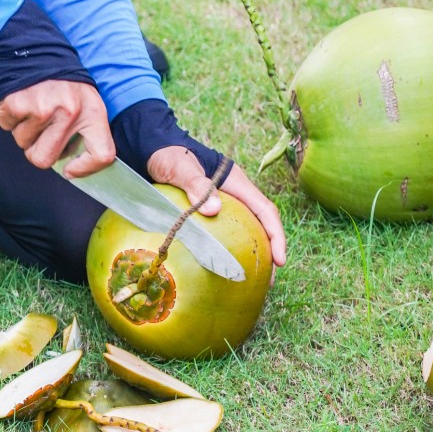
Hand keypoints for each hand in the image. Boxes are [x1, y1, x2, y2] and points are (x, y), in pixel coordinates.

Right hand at [0, 80, 114, 175]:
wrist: (37, 48)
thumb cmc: (64, 82)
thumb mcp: (86, 101)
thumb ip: (84, 131)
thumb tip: (69, 165)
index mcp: (93, 112)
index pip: (102, 154)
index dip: (85, 169)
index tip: (70, 169)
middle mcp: (69, 112)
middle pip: (44, 159)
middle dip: (37, 151)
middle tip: (41, 132)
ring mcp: (41, 108)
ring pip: (22, 143)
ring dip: (23, 130)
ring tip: (33, 107)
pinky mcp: (17, 103)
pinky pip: (6, 126)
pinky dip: (9, 117)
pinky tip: (21, 101)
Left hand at [146, 147, 285, 272]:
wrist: (153, 150)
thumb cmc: (168, 156)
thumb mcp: (180, 168)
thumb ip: (196, 185)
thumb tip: (215, 209)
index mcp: (236, 183)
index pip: (266, 210)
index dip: (276, 235)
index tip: (280, 260)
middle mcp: (235, 194)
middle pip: (262, 224)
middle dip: (270, 251)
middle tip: (269, 281)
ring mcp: (224, 203)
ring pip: (247, 230)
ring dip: (253, 253)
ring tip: (253, 281)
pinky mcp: (210, 211)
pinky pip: (227, 232)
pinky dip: (231, 249)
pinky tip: (223, 268)